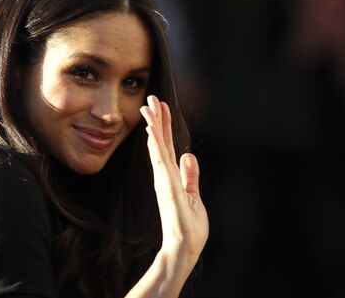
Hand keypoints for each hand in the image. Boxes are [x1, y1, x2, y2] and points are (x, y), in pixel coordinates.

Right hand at [140, 95, 207, 263]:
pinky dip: (155, 142)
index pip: (167, 146)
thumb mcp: (195, 197)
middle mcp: (165, 174)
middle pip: (160, 141)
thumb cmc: (189, 227)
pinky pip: (159, 158)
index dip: (164, 126)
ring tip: (149, 105)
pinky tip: (152, 128)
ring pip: (157, 145)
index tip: (162, 108)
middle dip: (156, 119)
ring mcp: (164, 178)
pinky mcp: (166, 184)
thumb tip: (188, 155)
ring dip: (153, 124)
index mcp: (172, 176)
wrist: (183, 246)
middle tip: (152, 98)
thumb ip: (190, 176)